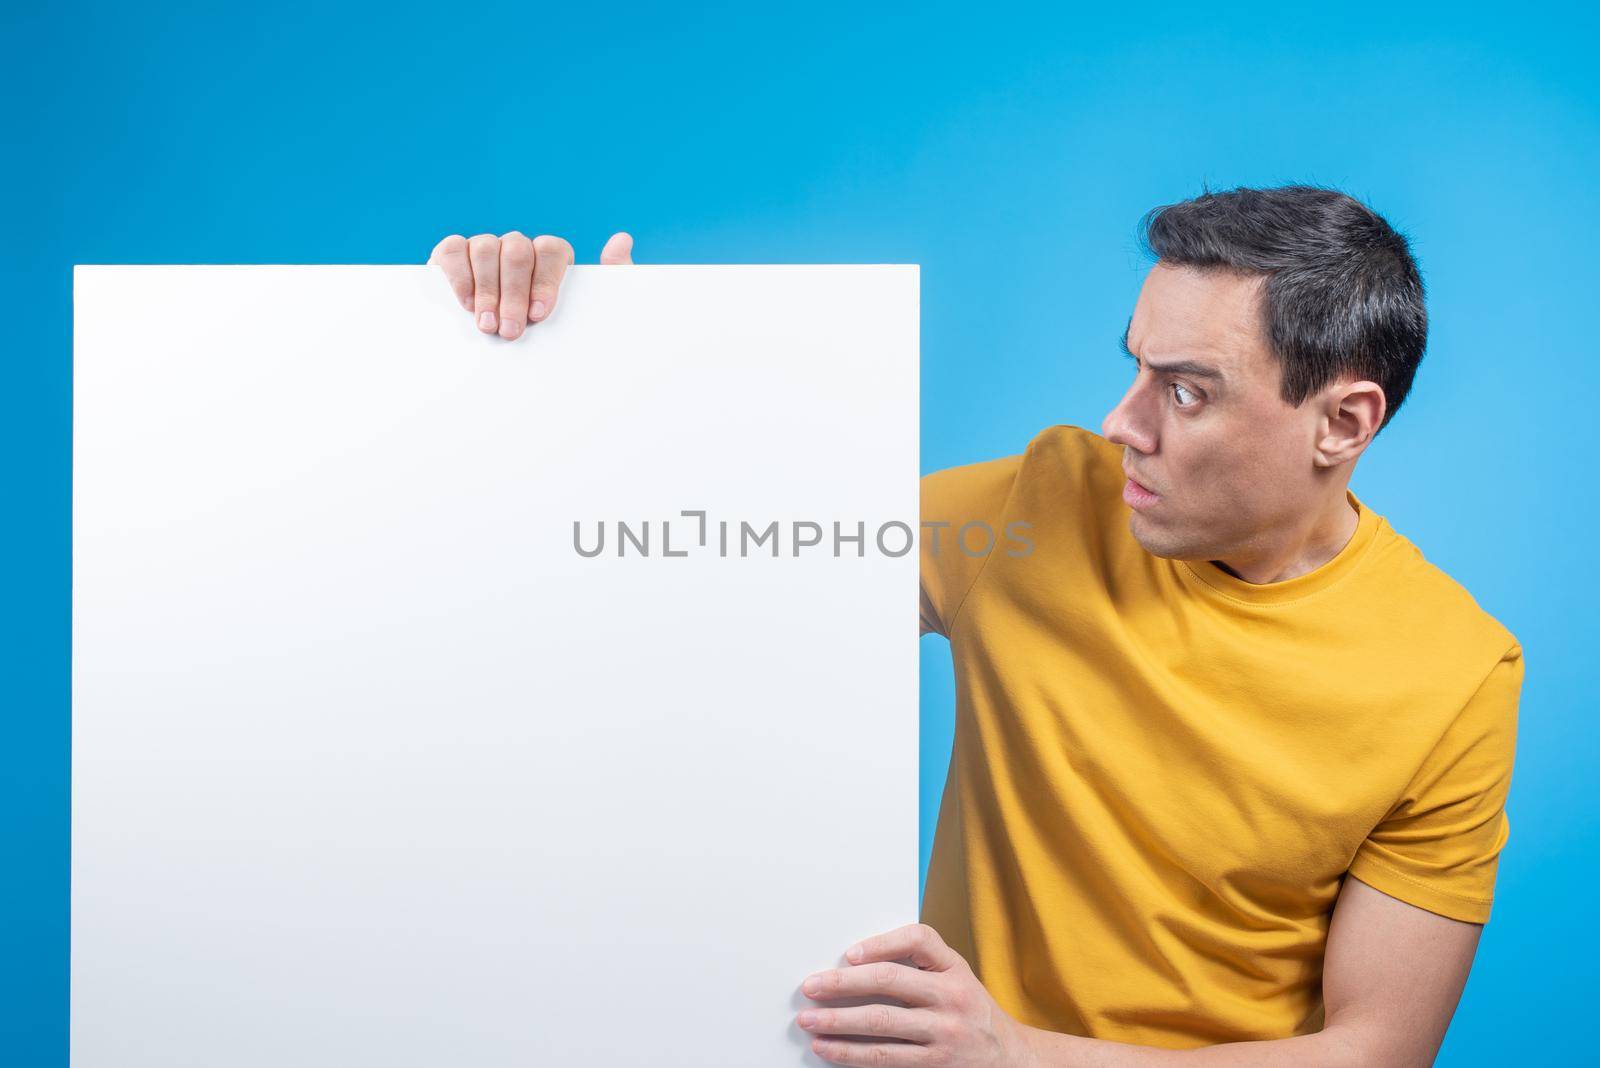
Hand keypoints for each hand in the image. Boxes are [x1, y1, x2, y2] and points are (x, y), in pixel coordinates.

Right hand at [426, 230, 634, 340]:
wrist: (510, 358)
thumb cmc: (555, 330)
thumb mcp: (589, 311)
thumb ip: (612, 276)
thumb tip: (622, 240)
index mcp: (550, 255)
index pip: (551, 249)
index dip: (545, 280)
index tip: (539, 315)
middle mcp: (518, 246)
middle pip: (517, 251)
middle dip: (513, 293)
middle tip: (510, 330)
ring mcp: (486, 248)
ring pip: (486, 248)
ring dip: (487, 289)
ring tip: (488, 324)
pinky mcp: (454, 255)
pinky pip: (453, 250)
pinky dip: (459, 275)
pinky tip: (465, 304)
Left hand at [797, 923, 1039, 1066]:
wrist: (1011, 1059)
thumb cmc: (972, 1011)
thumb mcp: (958, 975)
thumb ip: (920, 963)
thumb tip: (858, 961)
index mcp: (954, 969)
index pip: (918, 940)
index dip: (880, 944)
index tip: (849, 954)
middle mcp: (951, 998)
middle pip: (889, 982)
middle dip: (842, 984)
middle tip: (810, 987)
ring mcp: (942, 1035)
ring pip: (880, 1025)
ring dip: (838, 1022)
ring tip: (810, 1021)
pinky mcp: (933, 1066)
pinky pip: (885, 1058)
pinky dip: (851, 1053)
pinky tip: (829, 1049)